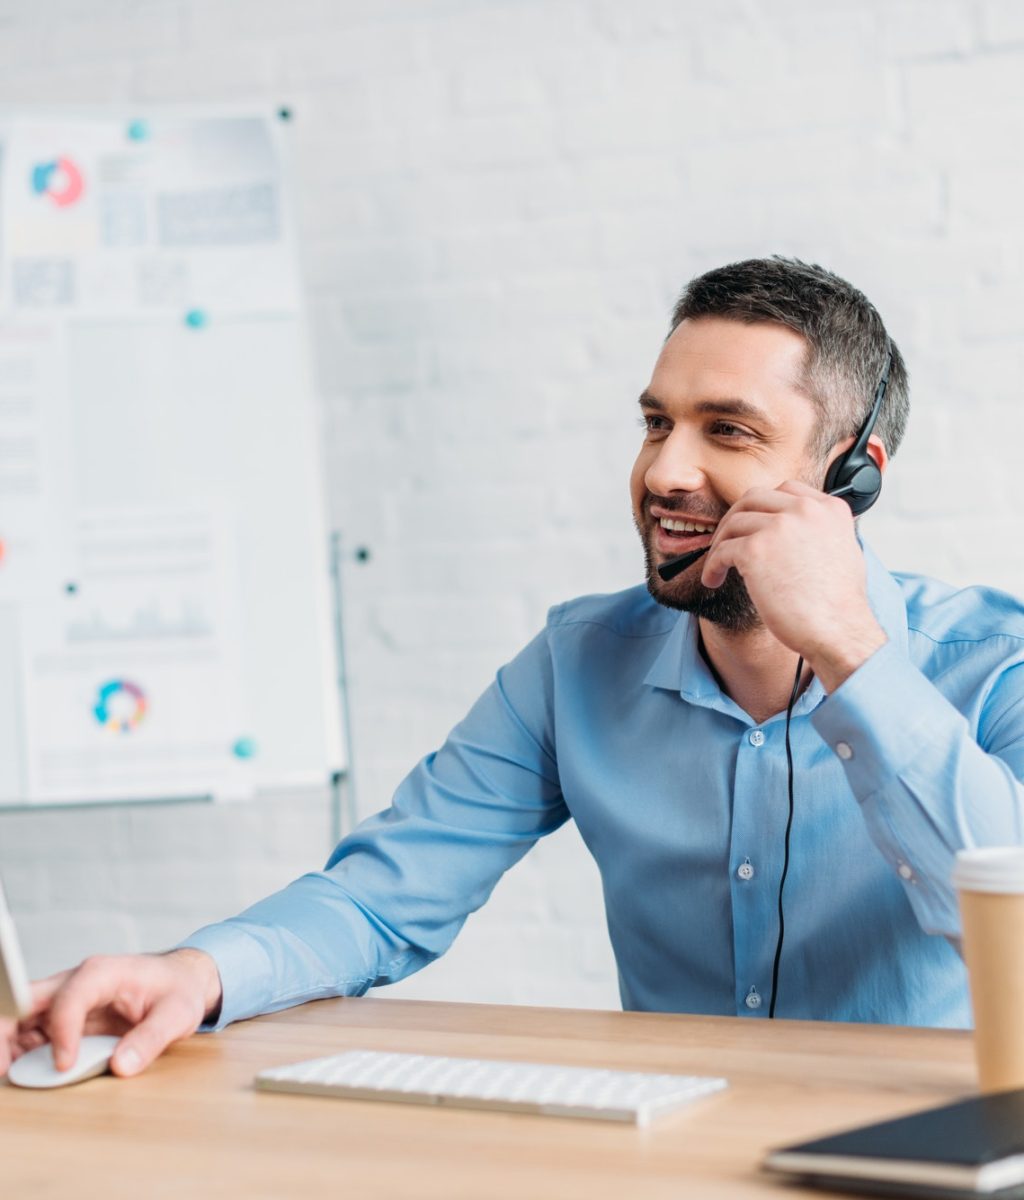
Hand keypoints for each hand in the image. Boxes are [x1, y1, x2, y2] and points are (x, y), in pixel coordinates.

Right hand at [0, 948, 221, 1077]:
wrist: (179, 982)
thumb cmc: (177, 991)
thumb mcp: (178, 1014)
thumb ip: (152, 1038)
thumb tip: (121, 1066)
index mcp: (103, 972)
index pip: (71, 998)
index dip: (62, 1032)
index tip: (64, 1065)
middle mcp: (77, 982)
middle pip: (28, 1000)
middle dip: (8, 1030)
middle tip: (4, 1068)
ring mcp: (66, 999)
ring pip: (22, 1017)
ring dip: (10, 1044)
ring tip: (7, 1074)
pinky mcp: (64, 1019)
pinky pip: (30, 1033)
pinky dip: (19, 1052)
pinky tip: (18, 1072)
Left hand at [701, 480, 886, 689]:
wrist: (838, 631)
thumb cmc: (838, 604)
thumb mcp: (841, 550)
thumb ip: (818, 530)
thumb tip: (789, 529)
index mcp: (830, 508)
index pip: (786, 490)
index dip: (763, 507)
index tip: (753, 526)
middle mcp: (805, 510)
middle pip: (753, 498)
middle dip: (735, 518)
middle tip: (727, 540)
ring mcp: (779, 527)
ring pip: (734, 523)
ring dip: (720, 543)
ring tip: (719, 566)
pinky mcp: (755, 550)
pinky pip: (721, 550)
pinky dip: (712, 565)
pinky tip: (714, 579)